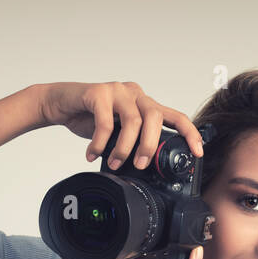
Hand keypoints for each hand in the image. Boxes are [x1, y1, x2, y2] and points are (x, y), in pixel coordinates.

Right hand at [35, 80, 204, 169]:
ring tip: (114, 162)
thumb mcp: (117, 134)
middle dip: (150, 146)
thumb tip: (145, 167)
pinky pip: (105, 121)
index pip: (175, 116)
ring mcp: (117, 91)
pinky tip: (93, 153)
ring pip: (133, 120)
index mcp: (145, 105)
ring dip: (125, 147)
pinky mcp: (98, 92)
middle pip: (154, 117)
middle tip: (140, 165)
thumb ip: (132, 142)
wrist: (60, 105)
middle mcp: (135, 95)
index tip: (197, 152)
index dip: (189, 133)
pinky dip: (100, 143)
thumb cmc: (90, 118)